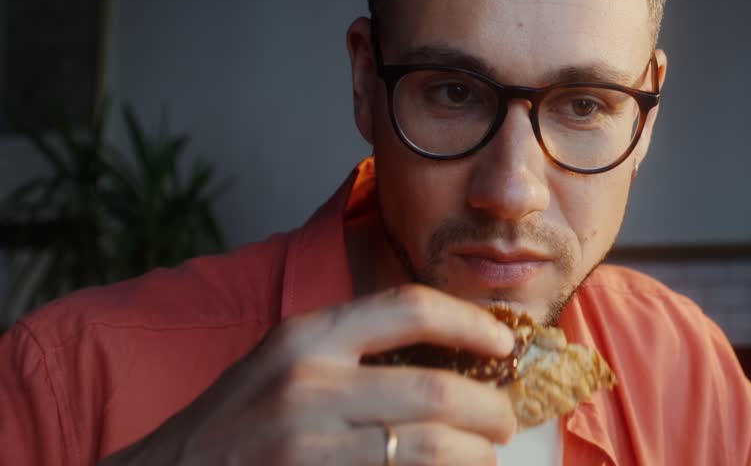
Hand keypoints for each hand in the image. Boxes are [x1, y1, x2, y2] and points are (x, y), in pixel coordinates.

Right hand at [99, 285, 517, 465]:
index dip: (472, 322)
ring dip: (473, 458)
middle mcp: (306, 386)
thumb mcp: (284, 364)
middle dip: (490, 411)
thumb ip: (353, 352)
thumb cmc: (235, 424)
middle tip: (504, 422)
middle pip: (437, 391)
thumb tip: (455, 354)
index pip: (410, 308)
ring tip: (481, 457)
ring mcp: (307, 447)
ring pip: (430, 450)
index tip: (506, 343)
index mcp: (304, 337)